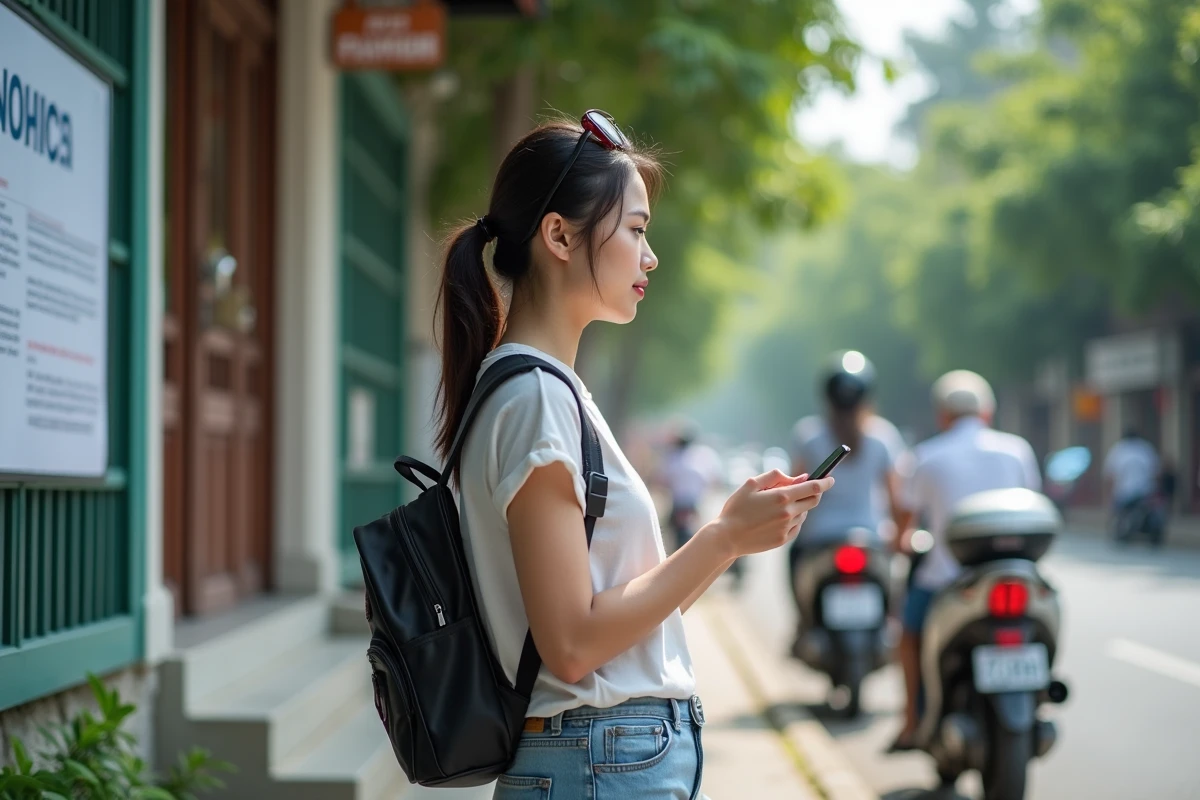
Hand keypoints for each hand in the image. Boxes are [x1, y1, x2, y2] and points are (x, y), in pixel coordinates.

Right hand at [707, 470, 833, 557]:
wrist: (727, 537)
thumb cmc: (736, 507)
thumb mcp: (751, 484)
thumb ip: (776, 476)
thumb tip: (798, 478)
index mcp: (781, 497)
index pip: (813, 487)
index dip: (825, 481)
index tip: (831, 478)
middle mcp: (788, 513)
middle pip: (814, 501)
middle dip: (815, 493)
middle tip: (807, 489)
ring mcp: (787, 528)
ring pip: (803, 514)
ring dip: (798, 506)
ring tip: (777, 506)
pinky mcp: (783, 540)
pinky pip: (796, 527)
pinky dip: (792, 519)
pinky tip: (775, 519)